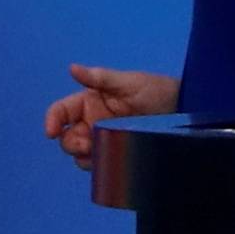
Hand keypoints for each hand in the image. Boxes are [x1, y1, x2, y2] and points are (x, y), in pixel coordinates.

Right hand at [43, 64, 179, 169]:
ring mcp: (102, 139)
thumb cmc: (156, 89)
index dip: (51, 121)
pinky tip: (110, 159)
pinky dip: (97, 165)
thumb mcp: (129, 82)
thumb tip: (72, 68)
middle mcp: (92, 121)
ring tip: (103, 150)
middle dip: (72, 143)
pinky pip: (96, 165)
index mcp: (90, 101)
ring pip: (79, 154)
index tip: (51, 132)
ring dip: (85, 156)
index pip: (60, 112)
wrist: (183, 110)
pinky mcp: (114, 154)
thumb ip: (100, 78)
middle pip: (66, 137)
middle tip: (89, 143)